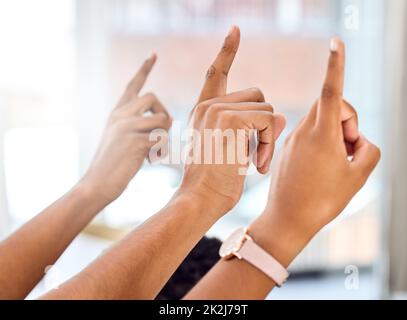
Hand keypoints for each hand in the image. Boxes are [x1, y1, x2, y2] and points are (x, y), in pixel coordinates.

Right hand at [80, 54, 171, 203]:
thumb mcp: (121, 139)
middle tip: (159, 132)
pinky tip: (149, 161)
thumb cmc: (112, 165)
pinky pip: (163, 138)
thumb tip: (167, 118)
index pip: (133, 86)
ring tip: (152, 151)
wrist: (96, 184)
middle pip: (153, 97)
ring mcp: (127, 126)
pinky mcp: (135, 140)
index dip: (145, 69)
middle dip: (163, 113)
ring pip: (163, 118)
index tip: (154, 54)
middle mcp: (120, 115)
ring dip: (164, 136)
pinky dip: (161, 151)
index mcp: (116, 113)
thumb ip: (138, 125)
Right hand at [177, 26, 285, 214]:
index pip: (216, 73)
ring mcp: (217, 109)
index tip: (235, 30)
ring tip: (255, 162)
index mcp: (204, 111)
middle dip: (264, 125)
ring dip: (268, 138)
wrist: (199, 200)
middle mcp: (208, 105)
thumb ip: (253, 130)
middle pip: (258, 96)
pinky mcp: (231, 118)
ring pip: (267, 109)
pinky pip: (269, 121)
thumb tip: (280, 119)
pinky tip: (256, 164)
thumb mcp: (233, 151)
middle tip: (257, 155)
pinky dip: (269, 144)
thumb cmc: (214, 183)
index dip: (227, 51)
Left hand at [251, 38, 380, 265]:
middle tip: (348, 148)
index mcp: (321, 134)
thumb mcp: (359, 175)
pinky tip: (320, 169)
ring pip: (320, 121)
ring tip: (335, 163)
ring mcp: (292, 140)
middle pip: (331, 106)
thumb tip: (356, 139)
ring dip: (334, 134)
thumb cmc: (324, 200)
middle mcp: (303, 131)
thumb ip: (367, 149)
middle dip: (347, 120)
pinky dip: (321, 144)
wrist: (287, 220)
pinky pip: (308, 135)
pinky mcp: (285, 148)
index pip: (331, 91)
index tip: (336, 43)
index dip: (336, 65)